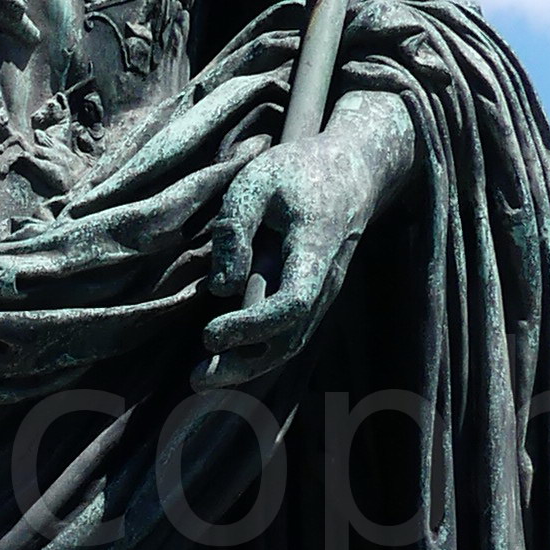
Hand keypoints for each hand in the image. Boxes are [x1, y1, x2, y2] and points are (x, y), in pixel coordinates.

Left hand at [197, 93, 417, 381]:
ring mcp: (324, 291)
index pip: (292, 303)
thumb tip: (223, 288)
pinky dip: (258, 350)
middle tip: (196, 379)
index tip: (209, 333)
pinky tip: (225, 357)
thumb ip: (235, 231)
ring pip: (291, 341)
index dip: (252, 325)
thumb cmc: (298, 170)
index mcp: (315, 247)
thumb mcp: (256, 181)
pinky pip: (290, 331)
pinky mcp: (313, 295)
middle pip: (291, 337)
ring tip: (202, 378)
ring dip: (248, 364)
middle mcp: (327, 279)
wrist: (353, 170)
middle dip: (244, 363)